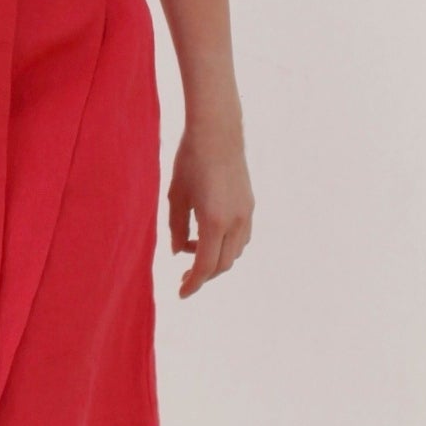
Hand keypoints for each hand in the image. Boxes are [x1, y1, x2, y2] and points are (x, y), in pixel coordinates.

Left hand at [168, 120, 252, 297]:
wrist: (217, 132)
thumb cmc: (190, 160)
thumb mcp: (175, 196)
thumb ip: (175, 228)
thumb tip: (178, 252)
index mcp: (213, 221)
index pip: (205, 266)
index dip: (193, 284)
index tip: (181, 293)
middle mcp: (235, 222)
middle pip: (222, 264)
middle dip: (203, 275)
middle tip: (184, 278)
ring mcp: (246, 214)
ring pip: (234, 253)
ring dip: (215, 259)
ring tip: (191, 250)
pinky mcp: (249, 205)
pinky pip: (241, 238)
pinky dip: (226, 246)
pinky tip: (208, 236)